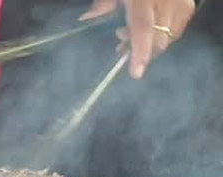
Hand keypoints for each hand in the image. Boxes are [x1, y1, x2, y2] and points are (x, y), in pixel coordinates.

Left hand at [80, 0, 194, 78]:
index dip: (140, 53)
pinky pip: (179, 25)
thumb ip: (103, 2)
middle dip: (140, 51)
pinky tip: (151, 29)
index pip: (143, 29)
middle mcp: (166, 0)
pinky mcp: (187, 2)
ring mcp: (180, 0)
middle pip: (159, 38)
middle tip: (120, 46)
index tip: (135, 73)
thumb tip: (86, 18)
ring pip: (171, 35)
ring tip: (130, 34)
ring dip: (151, 43)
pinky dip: (165, 33)